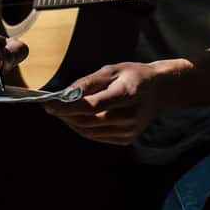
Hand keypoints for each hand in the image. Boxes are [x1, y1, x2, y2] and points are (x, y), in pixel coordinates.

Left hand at [44, 61, 173, 144]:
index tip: (48, 103)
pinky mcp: (126, 139)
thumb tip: (65, 94)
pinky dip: (83, 128)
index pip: (91, 106)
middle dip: (65, 115)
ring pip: (90, 132)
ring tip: (60, 111)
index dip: (67, 107)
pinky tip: (76, 118)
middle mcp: (129, 116)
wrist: (161, 91)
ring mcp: (129, 131)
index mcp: (127, 94)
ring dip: (71, 123)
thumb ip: (88, 83)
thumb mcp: (112, 70)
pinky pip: (97, 136)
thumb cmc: (135, 75)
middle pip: (88, 121)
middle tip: (50, 106)